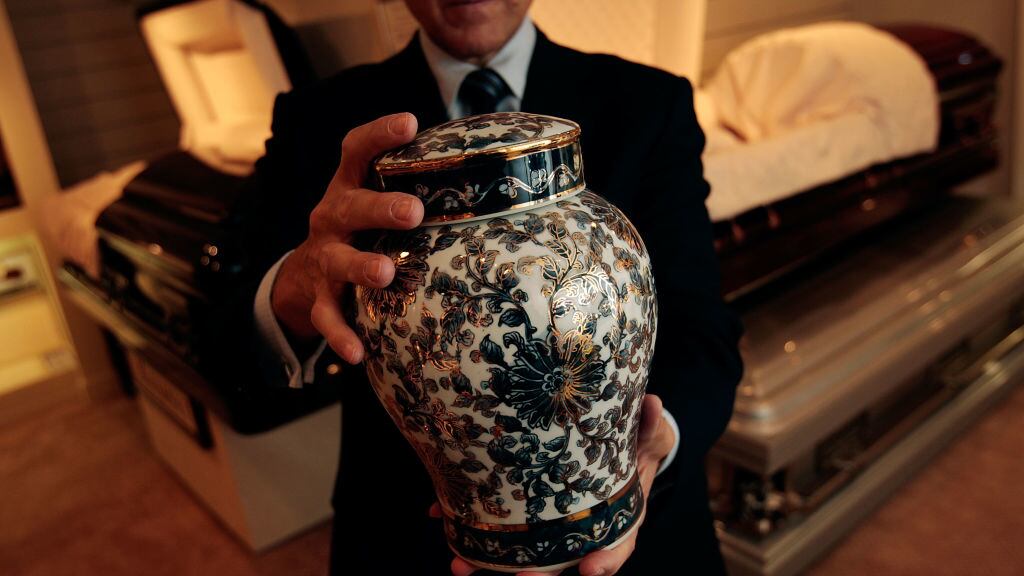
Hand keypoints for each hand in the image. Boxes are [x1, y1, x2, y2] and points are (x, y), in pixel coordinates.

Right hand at [270, 113, 423, 362]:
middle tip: (412, 211)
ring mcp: (324, 259)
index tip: (409, 123)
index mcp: (349, 188)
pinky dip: (341, 335)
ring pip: (338, 261)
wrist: (302, 277)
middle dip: (380, 207)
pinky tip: (357, 354)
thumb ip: (415, 187)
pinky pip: (328, 318)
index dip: (379, 135)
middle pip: (349, 205)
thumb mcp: (374, 202)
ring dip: (360, 266)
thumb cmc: (361, 230)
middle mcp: (332, 218)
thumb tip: (492, 171)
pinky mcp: (319, 299)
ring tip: (385, 273)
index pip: (356, 151)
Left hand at [433, 394, 675, 575]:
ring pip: (522, 548)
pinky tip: (437, 513)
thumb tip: (655, 403)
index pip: (615, 547)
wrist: (620, 443)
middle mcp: (580, 527)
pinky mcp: (524, 505)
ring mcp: (550, 521)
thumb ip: (651, 427)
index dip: (604, 561)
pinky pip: (497, 517)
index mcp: (617, 517)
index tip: (588, 570)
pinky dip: (468, 517)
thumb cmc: (637, 446)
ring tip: (462, 564)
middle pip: (559, 560)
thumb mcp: (650, 436)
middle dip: (537, 574)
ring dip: (489, 558)